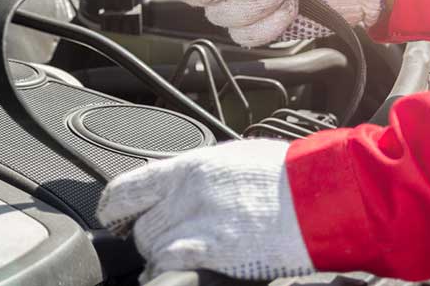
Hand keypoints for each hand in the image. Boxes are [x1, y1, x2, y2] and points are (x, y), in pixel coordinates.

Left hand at [96, 139, 313, 282]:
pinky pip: (169, 266)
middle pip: (140, 226)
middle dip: (147, 236)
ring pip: (151, 248)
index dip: (113, 207)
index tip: (113, 216)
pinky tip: (179, 270)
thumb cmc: (284, 177)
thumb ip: (195, 174)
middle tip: (163, 238)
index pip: (128, 187)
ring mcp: (197, 224)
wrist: (317, 196)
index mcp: (190, 166)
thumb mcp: (231, 159)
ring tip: (180, 253)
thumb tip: (172, 184)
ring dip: (161, 255)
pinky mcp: (211, 253)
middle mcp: (186, 193)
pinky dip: (167, 270)